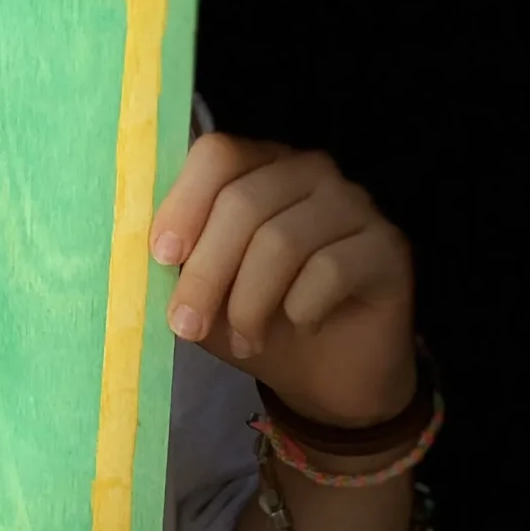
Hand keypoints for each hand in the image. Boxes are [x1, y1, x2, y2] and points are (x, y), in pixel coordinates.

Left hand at [148, 133, 416, 430]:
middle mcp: (309, 171)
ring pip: (282, 240)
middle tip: (186, 326)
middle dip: (205, 272)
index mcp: (258, 166)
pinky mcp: (389, 246)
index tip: (160, 257)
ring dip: (250, 301)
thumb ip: (178, 261)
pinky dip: (300, 307)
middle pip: (244, 203)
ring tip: (244, 340)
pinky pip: (330, 269)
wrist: (329, 375)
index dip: (183, 203)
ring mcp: (355, 204)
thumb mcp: (204, 291)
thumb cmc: (258, 319)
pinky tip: (299, 325)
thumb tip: (140, 252)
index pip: (217, 154)